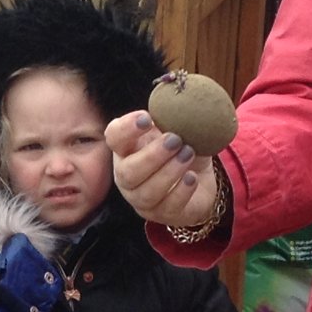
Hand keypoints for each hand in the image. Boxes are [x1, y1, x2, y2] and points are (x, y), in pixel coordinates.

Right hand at [105, 111, 219, 229]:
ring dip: (169, 172)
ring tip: (188, 154)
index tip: (146, 118)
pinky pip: (167, 207)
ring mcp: (142, 199)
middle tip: (175, 139)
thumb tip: (181, 97)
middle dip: (152, 156)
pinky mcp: (162, 215)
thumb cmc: (180, 149)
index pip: (113, 138)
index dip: (126, 129)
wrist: (198, 178)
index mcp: (126, 149)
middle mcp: (128, 176)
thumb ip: (173, 114)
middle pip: (127, 172)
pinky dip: (181, 191)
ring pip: (146, 192)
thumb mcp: (178, 128)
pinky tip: (192, 177)